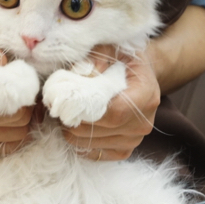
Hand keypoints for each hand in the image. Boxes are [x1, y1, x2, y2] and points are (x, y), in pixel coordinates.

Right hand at [0, 28, 35, 157]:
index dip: (10, 103)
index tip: (22, 86)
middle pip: (3, 126)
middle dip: (23, 109)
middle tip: (23, 91)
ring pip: (10, 140)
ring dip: (21, 122)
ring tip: (13, 101)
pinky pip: (1, 149)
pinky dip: (13, 134)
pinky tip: (6, 117)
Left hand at [60, 45, 160, 160]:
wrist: (139, 76)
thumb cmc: (123, 60)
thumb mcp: (112, 50)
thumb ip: (97, 57)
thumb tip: (82, 73)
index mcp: (146, 95)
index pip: (115, 113)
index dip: (86, 110)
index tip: (65, 100)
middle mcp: (144, 122)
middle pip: (99, 130)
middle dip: (72, 119)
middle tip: (58, 105)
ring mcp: (135, 139)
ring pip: (91, 143)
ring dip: (73, 130)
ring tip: (68, 113)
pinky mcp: (124, 150)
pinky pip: (95, 153)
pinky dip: (80, 141)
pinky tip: (77, 126)